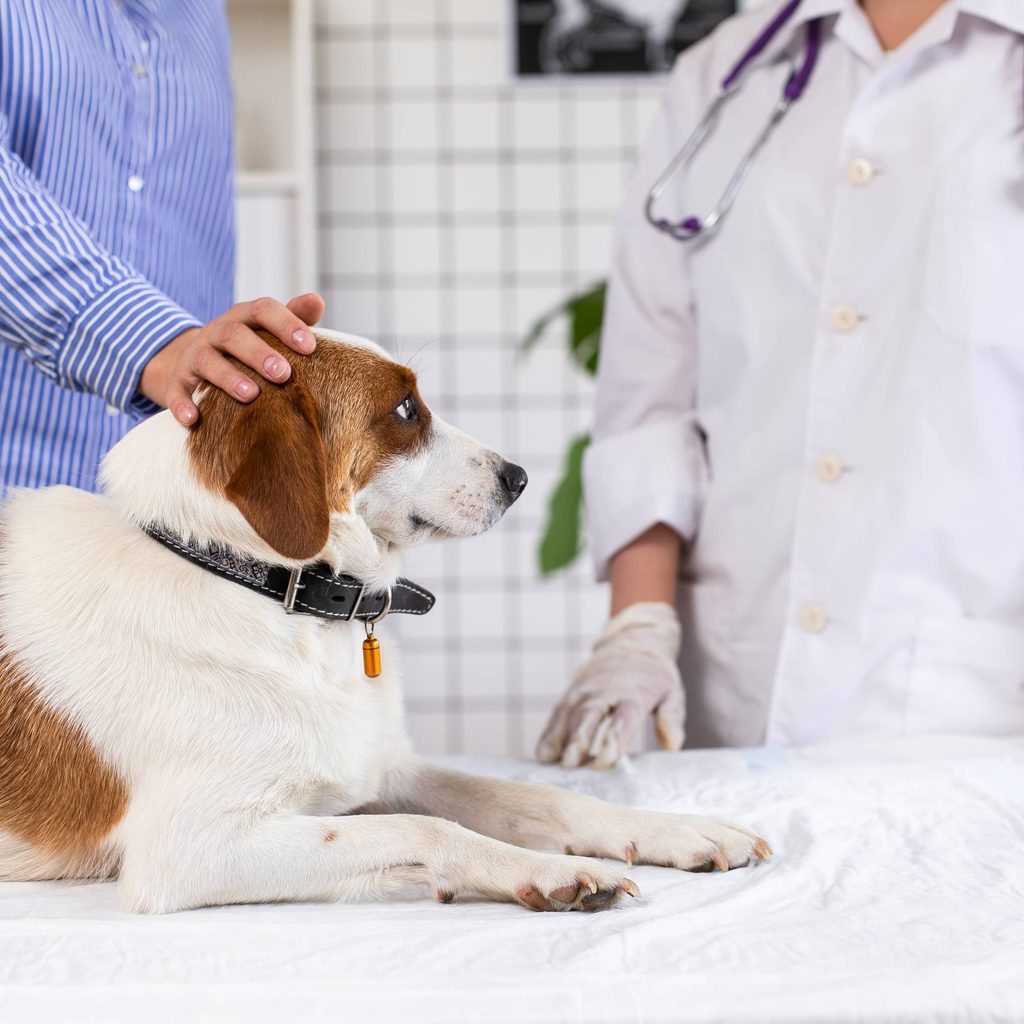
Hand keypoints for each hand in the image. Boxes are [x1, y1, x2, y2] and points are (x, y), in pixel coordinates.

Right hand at [139, 293, 325, 425]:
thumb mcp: (267, 331)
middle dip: (259, 353)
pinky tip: (194, 419)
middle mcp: (216, 333)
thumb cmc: (248, 349)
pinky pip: (176, 391)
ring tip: (251, 395)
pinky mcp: (177, 382)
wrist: (196, 366)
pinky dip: (182, 404)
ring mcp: (194, 356)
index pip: (263, 310)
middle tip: (283, 374)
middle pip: (234, 335)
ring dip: (228, 377)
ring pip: (207, 361)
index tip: (310, 347)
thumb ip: (294, 317)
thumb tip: (317, 300)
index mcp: (243, 318)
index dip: (286, 324)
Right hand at [536, 602, 683, 768]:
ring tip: (551, 760)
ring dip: (559, 737)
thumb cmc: (654, 675)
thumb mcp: (672, 692)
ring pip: (569, 712)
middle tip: (571, 764)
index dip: (614, 738)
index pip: (623, 717)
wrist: (633, 641)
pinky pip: (558, 712)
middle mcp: (605, 690)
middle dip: (579, 739)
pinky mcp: (572, 691)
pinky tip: (543, 752)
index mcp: (634, 693)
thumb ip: (671, 717)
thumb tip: (672, 745)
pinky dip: (550, 731)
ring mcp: (585, 690)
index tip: (606, 761)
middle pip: (589, 714)